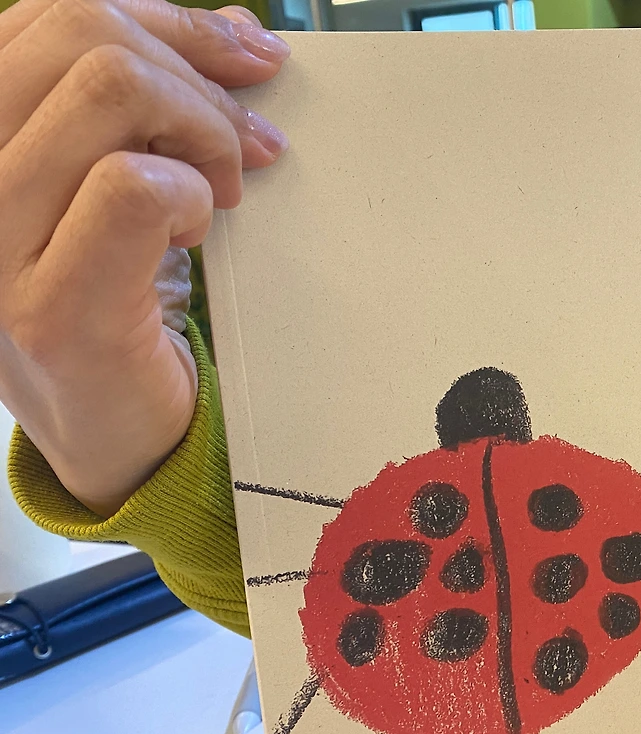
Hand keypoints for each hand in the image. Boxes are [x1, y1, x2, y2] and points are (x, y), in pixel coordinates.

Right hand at [0, 0, 288, 515]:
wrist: (121, 440)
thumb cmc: (125, 310)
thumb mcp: (120, 185)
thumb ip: (149, 107)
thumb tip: (230, 29)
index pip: (50, 14)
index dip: (166, 20)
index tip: (244, 55)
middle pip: (75, 28)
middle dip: (192, 71)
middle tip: (246, 144)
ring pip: (107, 86)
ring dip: (202, 128)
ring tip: (222, 189)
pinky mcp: (52, 305)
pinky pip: (136, 186)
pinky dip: (193, 193)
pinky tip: (197, 229)